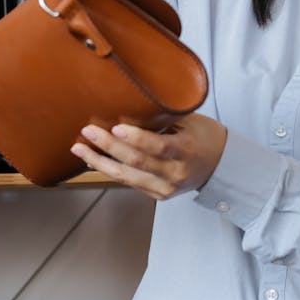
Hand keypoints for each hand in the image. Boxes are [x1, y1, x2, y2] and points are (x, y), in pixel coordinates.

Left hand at [70, 114, 227, 200]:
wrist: (220, 165)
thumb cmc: (203, 135)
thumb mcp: (189, 121)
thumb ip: (163, 118)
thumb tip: (130, 104)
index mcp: (186, 150)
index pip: (159, 146)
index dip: (136, 138)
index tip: (116, 126)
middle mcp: (176, 173)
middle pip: (137, 162)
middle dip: (109, 146)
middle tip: (87, 132)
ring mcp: (166, 188)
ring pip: (127, 177)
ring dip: (100, 162)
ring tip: (79, 148)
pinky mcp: (158, 195)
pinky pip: (130, 182)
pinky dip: (110, 170)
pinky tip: (93, 160)